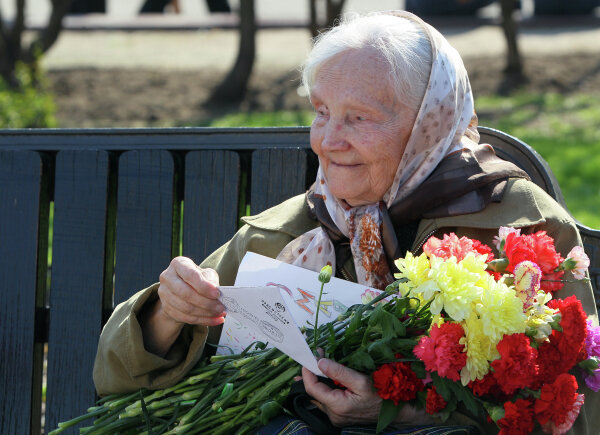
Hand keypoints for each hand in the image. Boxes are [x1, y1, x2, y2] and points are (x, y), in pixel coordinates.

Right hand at [157, 256, 224, 326]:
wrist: (182, 290)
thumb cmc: (196, 279)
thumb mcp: (206, 273)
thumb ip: (211, 279)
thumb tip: (216, 290)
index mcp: (178, 264)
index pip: (190, 275)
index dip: (204, 286)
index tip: (217, 294)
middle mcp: (167, 277)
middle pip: (186, 293)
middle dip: (206, 303)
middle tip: (221, 307)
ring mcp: (164, 294)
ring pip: (186, 308)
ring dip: (206, 313)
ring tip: (219, 314)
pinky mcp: (166, 308)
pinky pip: (186, 318)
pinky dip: (203, 320)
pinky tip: (214, 320)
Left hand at [302, 359, 434, 427]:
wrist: (396, 410)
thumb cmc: (381, 394)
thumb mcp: (361, 380)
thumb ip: (339, 372)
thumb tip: (320, 362)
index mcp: (337, 406)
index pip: (312, 388)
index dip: (307, 372)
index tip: (309, 357)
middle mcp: (334, 415)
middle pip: (314, 392)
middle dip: (312, 373)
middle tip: (316, 356)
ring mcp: (336, 417)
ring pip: (319, 396)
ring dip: (318, 380)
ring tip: (319, 363)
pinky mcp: (340, 416)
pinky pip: (327, 401)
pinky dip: (325, 388)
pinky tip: (327, 377)